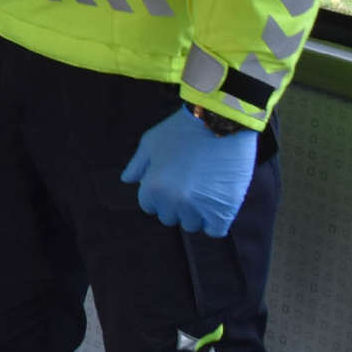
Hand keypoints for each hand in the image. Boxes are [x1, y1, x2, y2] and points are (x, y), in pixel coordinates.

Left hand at [120, 107, 257, 235]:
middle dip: (176, 204)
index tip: (172, 182)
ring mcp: (199, 208)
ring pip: (192, 225)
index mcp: (152, 188)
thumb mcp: (151, 142)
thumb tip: (127, 181)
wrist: (220, 121)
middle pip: (170, 217)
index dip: (159, 194)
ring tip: (204, 191)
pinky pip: (215, 230)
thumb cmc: (182, 129)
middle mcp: (173, 202)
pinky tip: (217, 207)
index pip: (149, 206)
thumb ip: (137, 165)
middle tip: (189, 184)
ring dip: (196, 213)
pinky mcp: (224, 210)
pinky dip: (216, 222)